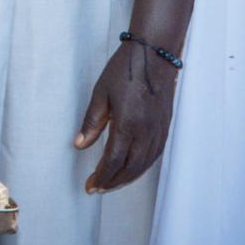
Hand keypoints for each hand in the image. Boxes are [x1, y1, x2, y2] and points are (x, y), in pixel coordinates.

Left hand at [74, 39, 180, 192]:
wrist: (155, 55)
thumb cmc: (125, 71)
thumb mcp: (101, 94)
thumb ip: (91, 122)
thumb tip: (79, 145)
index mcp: (128, 124)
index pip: (114, 161)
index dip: (101, 177)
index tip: (90, 186)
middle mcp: (146, 132)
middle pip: (130, 168)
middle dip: (112, 182)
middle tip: (97, 188)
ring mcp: (158, 131)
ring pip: (144, 165)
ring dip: (127, 178)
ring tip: (111, 183)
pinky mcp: (164, 127)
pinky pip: (154, 156)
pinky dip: (141, 168)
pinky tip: (132, 169)